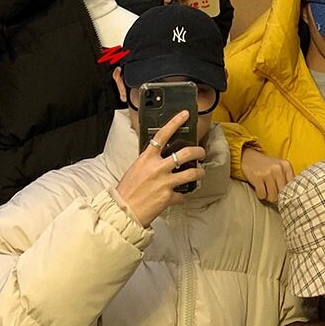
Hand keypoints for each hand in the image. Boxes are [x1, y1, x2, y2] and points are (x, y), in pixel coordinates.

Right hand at [115, 111, 205, 226]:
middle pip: (185, 153)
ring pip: (191, 173)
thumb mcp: (136, 169)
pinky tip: (180, 196)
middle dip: (198, 151)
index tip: (184, 115)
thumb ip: (150, 162)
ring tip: (200, 173)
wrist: (123, 210)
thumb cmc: (127, 191)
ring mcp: (164, 182)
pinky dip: (182, 195)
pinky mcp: (169, 197)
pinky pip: (183, 194)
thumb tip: (161, 158)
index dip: (174, 123)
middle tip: (201, 152)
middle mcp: (157, 168)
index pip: (162, 135)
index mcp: (146, 158)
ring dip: (199, 172)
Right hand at [241, 148, 294, 202]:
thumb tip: (292, 197)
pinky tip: (259, 189)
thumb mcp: (280, 168)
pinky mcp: (257, 177)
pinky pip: (262, 195)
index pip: (292, 186)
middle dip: (277, 197)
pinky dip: (260, 195)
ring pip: (272, 196)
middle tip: (272, 194)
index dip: (287, 193)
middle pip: (282, 193)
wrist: (249, 157)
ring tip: (266, 192)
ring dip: (268, 197)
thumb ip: (287, 179)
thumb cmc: (267, 166)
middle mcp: (278, 168)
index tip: (283, 195)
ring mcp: (268, 172)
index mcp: (286, 166)